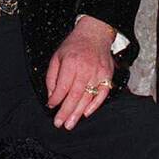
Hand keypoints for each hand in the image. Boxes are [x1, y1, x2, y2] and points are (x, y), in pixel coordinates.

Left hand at [45, 15, 114, 129]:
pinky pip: (102, 95)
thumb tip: (52, 97)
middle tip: (60, 124)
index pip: (63, 87)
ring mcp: (98, 73)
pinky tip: (86, 113)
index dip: (56, 99)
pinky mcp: (107, 76)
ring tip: (70, 124)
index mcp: (71, 63)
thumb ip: (52, 77)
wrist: (95, 34)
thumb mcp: (57, 57)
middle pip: (75, 96)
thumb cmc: (74, 46)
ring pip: (88, 98)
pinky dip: (94, 105)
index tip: (51, 107)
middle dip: (66, 112)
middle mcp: (85, 69)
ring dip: (78, 113)